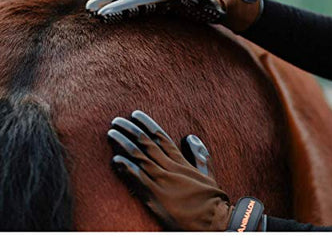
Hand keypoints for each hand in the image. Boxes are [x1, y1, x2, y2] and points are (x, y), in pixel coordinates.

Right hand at [86, 0, 270, 31]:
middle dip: (113, 5)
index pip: (142, 0)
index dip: (124, 6)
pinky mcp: (165, 5)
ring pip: (134, 0)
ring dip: (114, 5)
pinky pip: (141, 6)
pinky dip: (125, 8)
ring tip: (93, 12)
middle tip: (92, 13)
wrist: (229, 2)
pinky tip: (113, 13)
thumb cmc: (223, 4)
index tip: (106, 13)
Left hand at [107, 110, 232, 230]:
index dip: (146, 124)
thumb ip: (199, 154)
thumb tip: (191, 137)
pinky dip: (126, 169)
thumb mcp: (208, 173)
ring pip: (139, 157)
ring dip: (123, 144)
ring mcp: (162, 181)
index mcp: (180, 161)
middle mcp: (169, 167)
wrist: (214, 222)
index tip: (135, 114)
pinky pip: (137, 179)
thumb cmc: (211, 200)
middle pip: (146, 143)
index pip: (160, 136)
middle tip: (116, 121)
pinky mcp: (155, 197)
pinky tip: (115, 160)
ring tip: (111, 134)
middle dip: (130, 129)